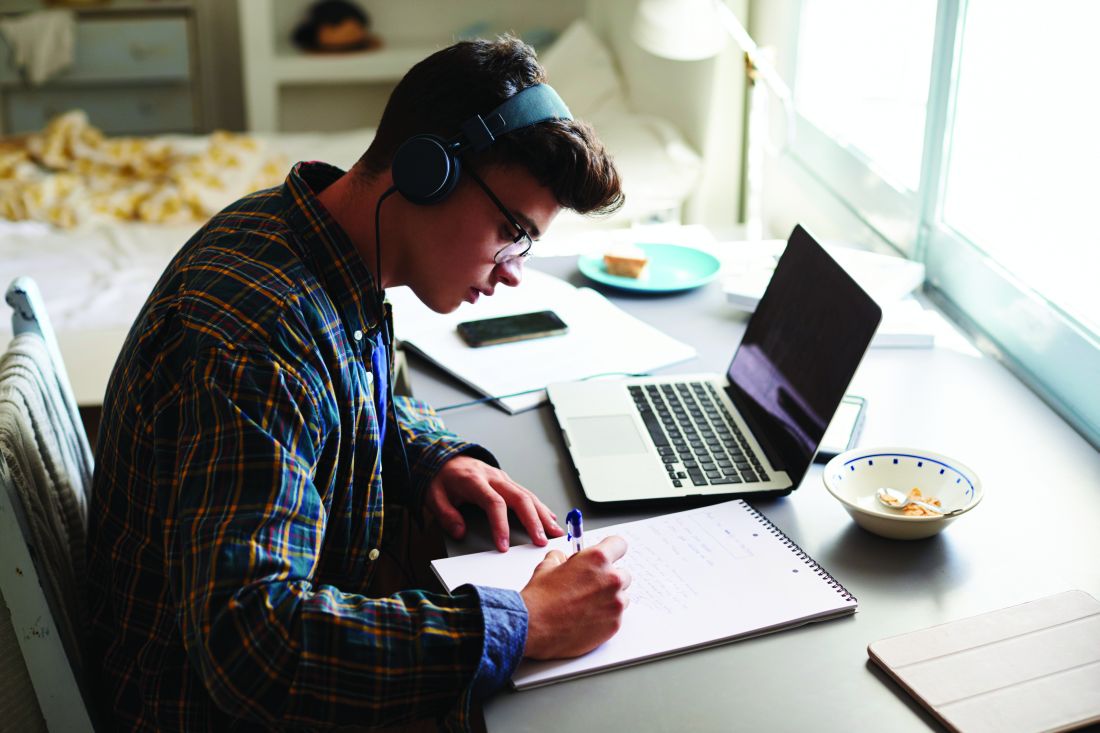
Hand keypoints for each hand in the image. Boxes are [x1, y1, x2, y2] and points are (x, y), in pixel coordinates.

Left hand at [426, 455, 563, 551]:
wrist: (444, 456)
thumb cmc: (441, 477)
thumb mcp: (433, 496)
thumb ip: (446, 515)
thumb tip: (460, 532)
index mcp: (475, 481)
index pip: (493, 503)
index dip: (500, 525)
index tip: (504, 546)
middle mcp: (493, 478)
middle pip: (519, 498)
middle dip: (533, 521)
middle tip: (541, 541)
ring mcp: (502, 478)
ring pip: (527, 495)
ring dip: (543, 514)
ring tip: (555, 531)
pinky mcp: (507, 481)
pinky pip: (527, 493)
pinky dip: (540, 507)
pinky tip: (550, 517)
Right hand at [520, 536, 630, 658]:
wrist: (533, 627)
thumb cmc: (540, 598)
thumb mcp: (547, 566)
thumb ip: (562, 558)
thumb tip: (564, 558)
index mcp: (597, 559)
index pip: (619, 545)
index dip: (611, 550)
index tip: (608, 555)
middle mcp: (611, 579)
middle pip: (623, 573)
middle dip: (609, 578)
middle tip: (591, 586)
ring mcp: (615, 603)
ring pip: (622, 597)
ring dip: (610, 598)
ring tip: (587, 605)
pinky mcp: (614, 624)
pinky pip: (617, 616)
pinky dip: (606, 617)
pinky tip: (587, 618)